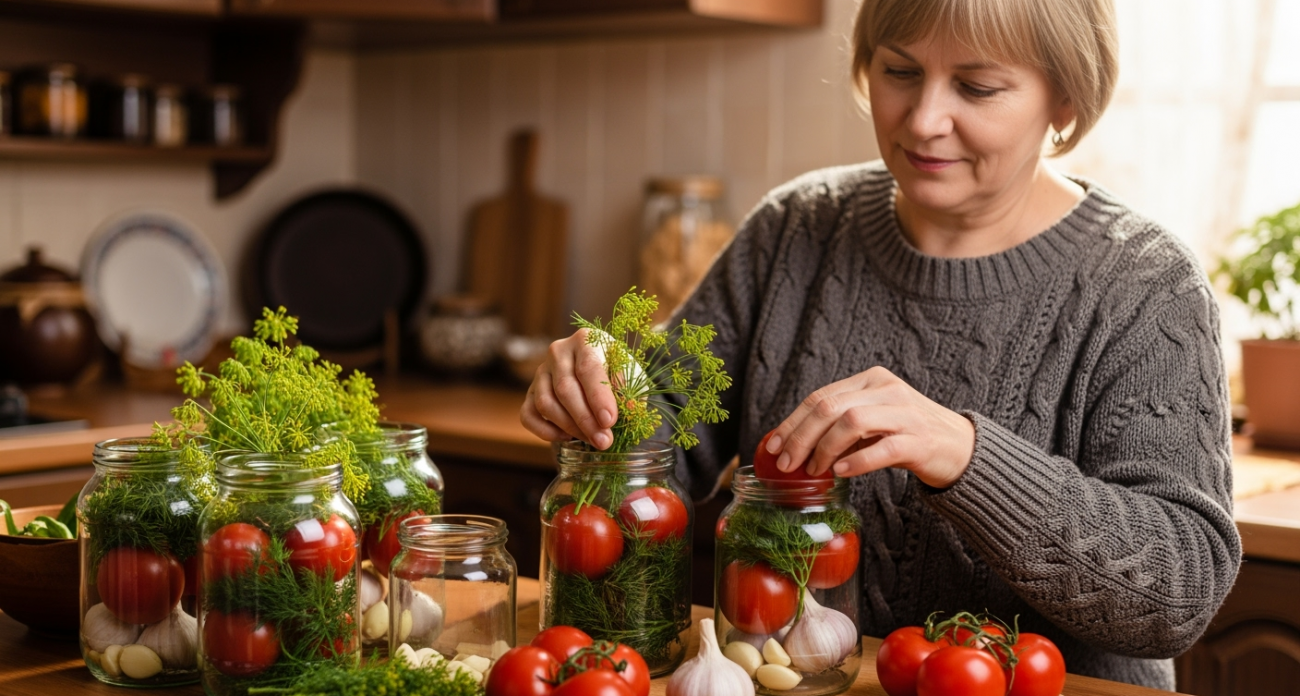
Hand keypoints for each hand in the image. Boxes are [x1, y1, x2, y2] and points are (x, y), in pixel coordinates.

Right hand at [519, 329, 618, 449]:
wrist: (597, 372)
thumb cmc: (615, 372)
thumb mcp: (630, 374)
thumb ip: (629, 389)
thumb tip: (629, 408)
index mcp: (585, 340)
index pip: (588, 369)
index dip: (598, 397)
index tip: (609, 421)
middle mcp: (558, 352)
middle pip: (565, 389)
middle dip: (585, 419)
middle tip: (603, 441)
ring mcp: (541, 371)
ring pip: (546, 403)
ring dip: (569, 427)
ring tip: (591, 439)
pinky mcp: (529, 391)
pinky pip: (528, 414)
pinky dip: (544, 431)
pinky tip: (566, 437)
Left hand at [765, 366, 975, 488]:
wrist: (961, 448)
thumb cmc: (907, 436)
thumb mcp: (872, 422)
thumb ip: (839, 425)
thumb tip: (792, 446)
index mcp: (871, 380)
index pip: (821, 397)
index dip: (792, 422)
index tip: (772, 446)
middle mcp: (887, 390)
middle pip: (830, 407)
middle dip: (800, 437)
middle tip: (786, 464)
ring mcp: (905, 414)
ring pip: (852, 423)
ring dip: (824, 449)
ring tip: (814, 471)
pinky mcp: (919, 441)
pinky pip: (881, 449)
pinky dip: (856, 461)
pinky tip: (839, 472)